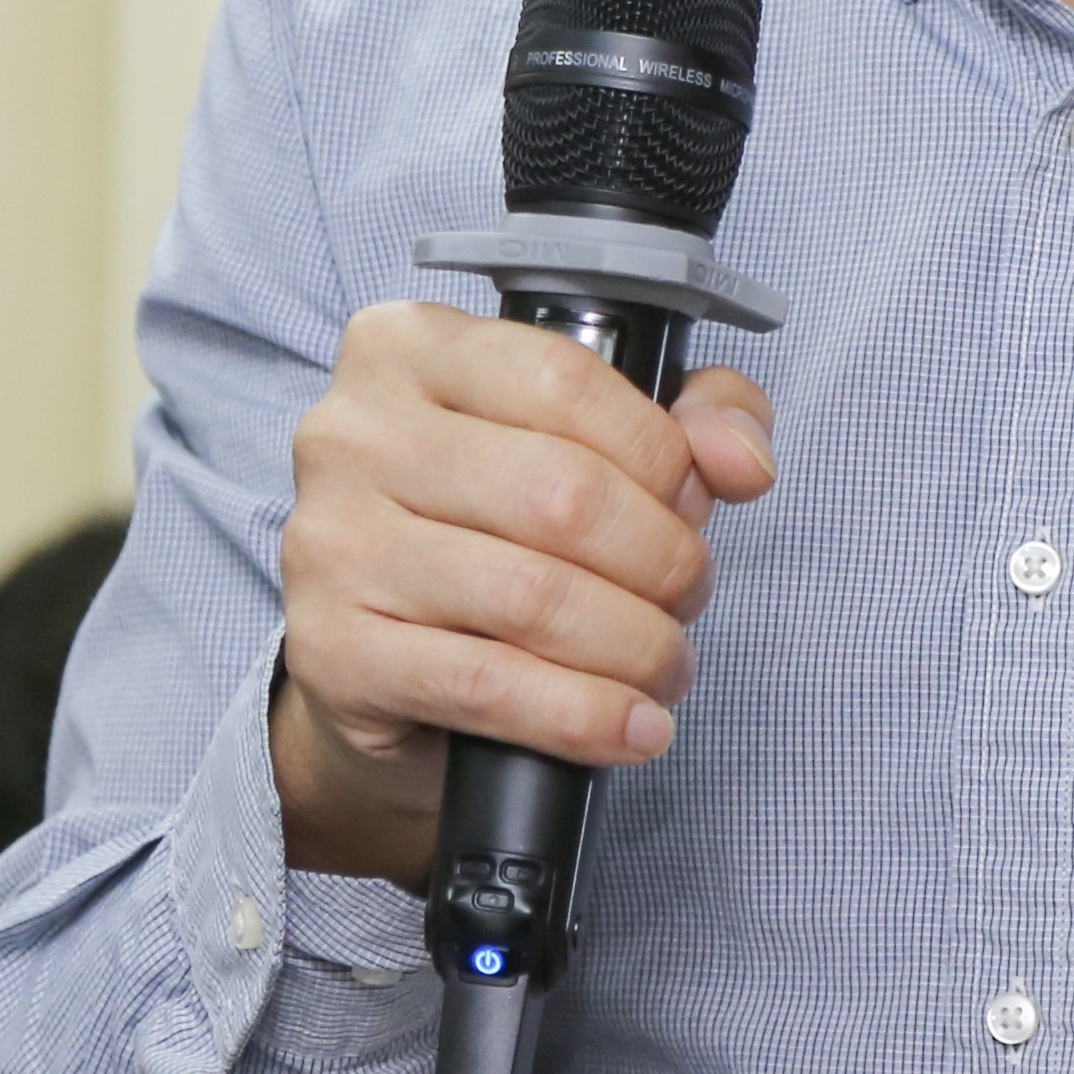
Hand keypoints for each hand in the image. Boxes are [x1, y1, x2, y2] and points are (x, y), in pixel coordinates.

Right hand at [269, 301, 776, 879]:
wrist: (374, 662)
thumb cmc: (491, 527)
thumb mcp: (595, 439)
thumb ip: (696, 415)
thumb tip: (743, 461)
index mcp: (409, 346)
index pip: (568, 380)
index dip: (662, 455)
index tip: (695, 505)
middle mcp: (351, 433)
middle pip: (561, 494)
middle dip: (661, 561)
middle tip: (687, 598)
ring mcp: (330, 543)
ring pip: (533, 597)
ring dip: (635, 647)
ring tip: (666, 666)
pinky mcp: (330, 652)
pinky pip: (489, 686)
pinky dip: (584, 716)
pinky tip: (631, 727)